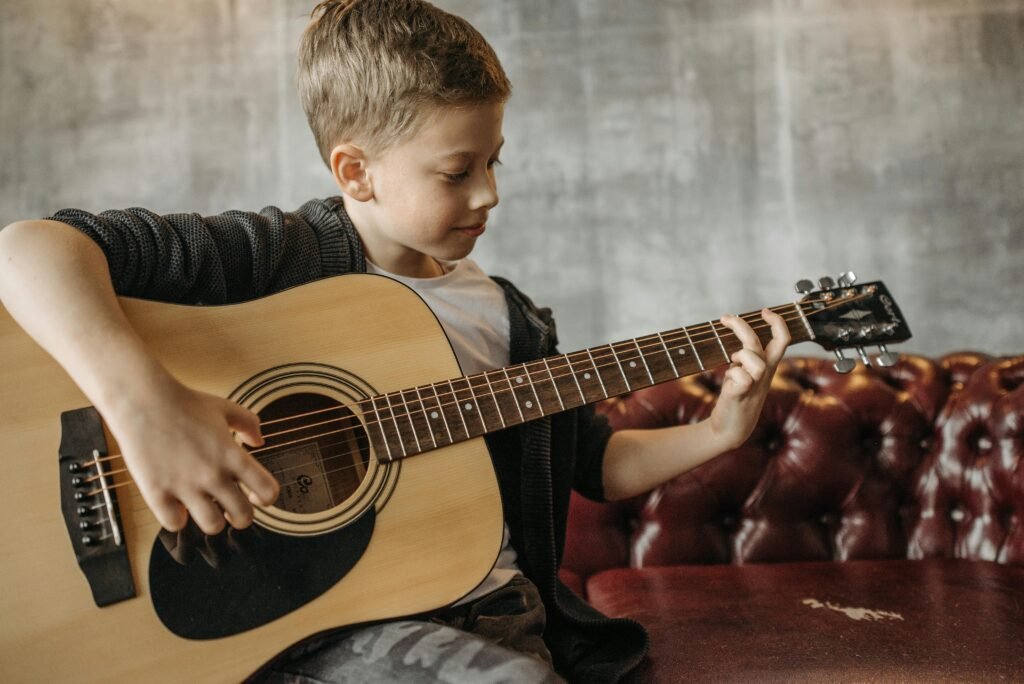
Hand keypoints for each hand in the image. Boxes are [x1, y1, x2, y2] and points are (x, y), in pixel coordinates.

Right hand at [105, 373, 280, 534]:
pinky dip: (177, 518)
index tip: (255, 495)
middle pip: (243, 517)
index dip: (267, 498)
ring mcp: (184, 486)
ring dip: (212, 520)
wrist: (141, 400)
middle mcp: (213, 474)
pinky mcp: (156, 492)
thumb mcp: (225, 407)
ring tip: (204, 508)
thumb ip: (248, 423)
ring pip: (212, 527)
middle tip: (230, 508)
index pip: (268, 491)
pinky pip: (175, 524)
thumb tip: (259, 442)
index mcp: (232, 455)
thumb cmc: (184, 402)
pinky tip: (175, 504)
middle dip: (240, 517)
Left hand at [709, 308, 789, 450]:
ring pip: (754, 360)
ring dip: (740, 355)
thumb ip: (746, 358)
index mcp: (768, 367)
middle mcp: (764, 375)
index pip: (782, 340)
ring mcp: (754, 385)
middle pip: (762, 343)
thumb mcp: (746, 375)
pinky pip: (741, 377)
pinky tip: (728, 383)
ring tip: (732, 363)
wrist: (730, 430)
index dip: (777, 322)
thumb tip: (738, 343)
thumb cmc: (737, 399)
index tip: (764, 311)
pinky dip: (731, 374)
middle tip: (725, 318)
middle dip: (743, 326)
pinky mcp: (740, 395)